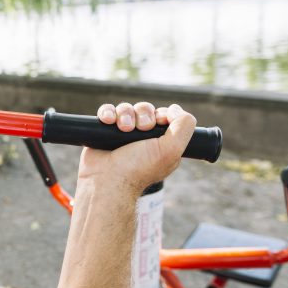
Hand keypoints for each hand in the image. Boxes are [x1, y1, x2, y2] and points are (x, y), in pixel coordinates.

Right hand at [79, 101, 195, 192]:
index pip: (164, 116)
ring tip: (123, 128)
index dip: (161, 115)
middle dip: (142, 115)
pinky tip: (108, 121)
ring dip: (124, 114)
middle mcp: (141, 138)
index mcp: (160, 143)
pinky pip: (107, 111)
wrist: (106, 179)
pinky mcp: (104, 131)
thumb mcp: (171, 150)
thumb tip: (175, 108)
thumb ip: (184, 126)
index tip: (158, 122)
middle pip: (144, 109)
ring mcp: (121, 135)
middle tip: (139, 129)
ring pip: (125, 108)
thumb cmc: (137, 169)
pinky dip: (108, 113)